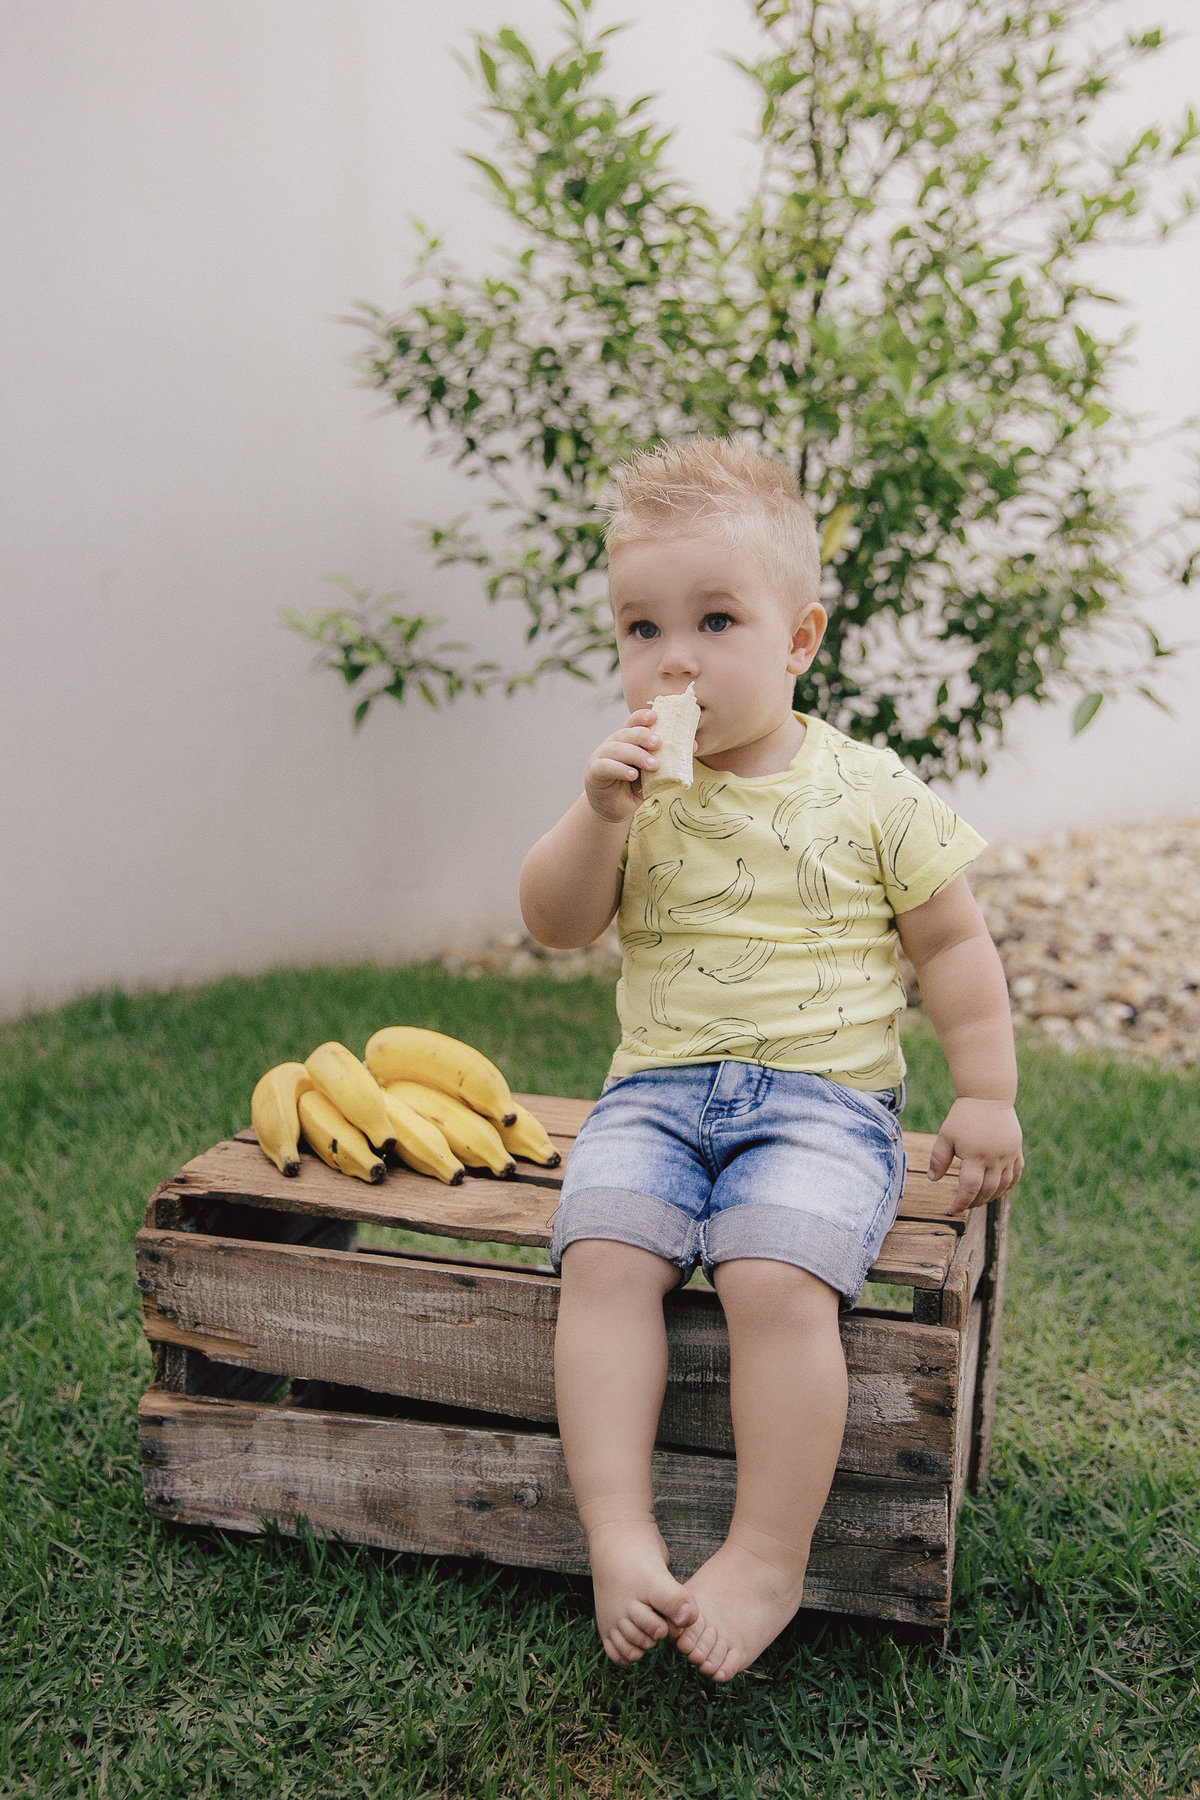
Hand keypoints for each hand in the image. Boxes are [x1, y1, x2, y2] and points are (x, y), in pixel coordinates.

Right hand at [584, 708, 659, 823]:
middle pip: (626, 733)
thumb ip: (667, 759)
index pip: (633, 722)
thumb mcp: (653, 772)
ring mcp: (601, 756)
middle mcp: (612, 743)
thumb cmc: (634, 786)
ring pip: (618, 749)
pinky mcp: (594, 772)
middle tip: (659, 743)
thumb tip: (693, 745)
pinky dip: (620, 769)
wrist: (614, 808)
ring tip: (654, 765)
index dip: (642, 717)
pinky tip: (632, 775)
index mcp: (627, 739)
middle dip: (643, 736)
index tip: (655, 716)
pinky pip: (606, 766)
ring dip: (637, 755)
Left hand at [927, 1098, 1022, 1214]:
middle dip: (975, 1201)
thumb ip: (939, 1158)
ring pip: (1003, 1185)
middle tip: (965, 1205)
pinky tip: (1000, 1189)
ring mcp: (1008, 1155)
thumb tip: (932, 1179)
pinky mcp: (1016, 1150)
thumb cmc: (963, 1115)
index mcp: (975, 1156)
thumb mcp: (946, 1135)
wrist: (988, 1096)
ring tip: (980, 1200)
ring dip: (992, 1196)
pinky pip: (1016, 1174)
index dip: (961, 1202)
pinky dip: (1009, 1185)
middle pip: (987, 1190)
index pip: (969, 1188)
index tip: (953, 1210)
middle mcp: (994, 1159)